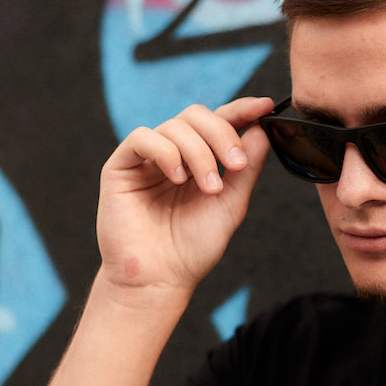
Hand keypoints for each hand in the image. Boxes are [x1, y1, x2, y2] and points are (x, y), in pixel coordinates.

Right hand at [96, 96, 273, 295]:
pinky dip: (166, 152)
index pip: (220, 121)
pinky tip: (178, 177)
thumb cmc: (193, 247)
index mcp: (200, 160)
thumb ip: (247, 167)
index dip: (242, 109)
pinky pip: (142, 138)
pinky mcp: (120, 167)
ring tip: (209, 187)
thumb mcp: (231, 204)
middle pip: (197, 115)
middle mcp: (173, 154)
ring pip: (174, 125)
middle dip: (222, 133)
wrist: (160, 279)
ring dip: (199, 153)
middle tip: (235, 164)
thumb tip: (264, 128)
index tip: (265, 106)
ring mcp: (146, 159)